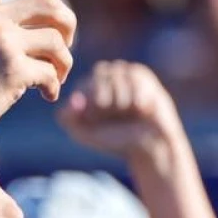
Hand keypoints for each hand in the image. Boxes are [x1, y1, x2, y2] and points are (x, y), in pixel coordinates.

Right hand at [0, 0, 75, 147]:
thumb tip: (18, 21)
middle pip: (49, 2)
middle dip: (66, 22)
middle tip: (65, 39)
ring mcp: (2, 42)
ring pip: (56, 40)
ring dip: (63, 61)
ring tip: (56, 75)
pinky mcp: (14, 70)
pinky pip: (50, 72)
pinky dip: (53, 86)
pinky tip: (46, 94)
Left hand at [57, 61, 184, 174]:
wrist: (149, 144)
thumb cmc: (114, 139)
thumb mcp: (85, 134)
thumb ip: (68, 119)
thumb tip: (72, 100)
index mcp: (83, 88)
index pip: (82, 88)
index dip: (91, 108)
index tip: (96, 120)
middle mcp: (100, 76)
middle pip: (98, 80)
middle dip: (106, 104)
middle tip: (115, 116)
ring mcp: (120, 73)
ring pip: (116, 80)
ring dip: (122, 104)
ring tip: (129, 113)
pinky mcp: (140, 74)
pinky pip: (135, 81)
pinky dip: (137, 100)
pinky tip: (142, 108)